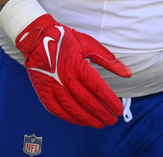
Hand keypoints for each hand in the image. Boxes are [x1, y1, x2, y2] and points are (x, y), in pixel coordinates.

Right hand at [14, 14, 131, 127]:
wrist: (36, 37)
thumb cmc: (64, 39)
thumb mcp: (88, 43)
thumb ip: (108, 59)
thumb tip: (127, 74)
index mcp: (77, 65)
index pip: (98, 88)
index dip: (110, 101)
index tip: (119, 110)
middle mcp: (65, 78)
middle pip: (87, 101)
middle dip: (102, 113)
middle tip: (112, 120)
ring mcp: (52, 86)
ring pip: (73, 108)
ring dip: (88, 118)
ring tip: (99, 124)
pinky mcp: (43, 91)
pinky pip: (57, 110)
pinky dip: (69, 117)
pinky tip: (80, 121)